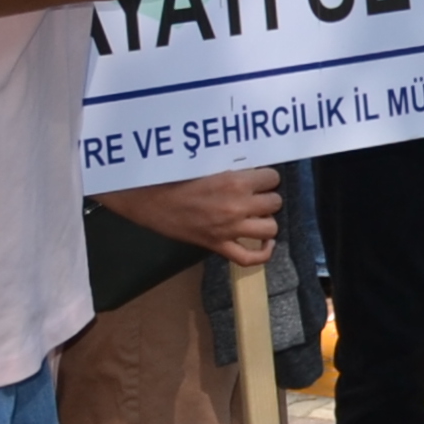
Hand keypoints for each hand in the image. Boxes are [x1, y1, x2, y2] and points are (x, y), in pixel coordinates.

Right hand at [96, 167, 280, 264]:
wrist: (149, 198)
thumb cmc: (176, 176)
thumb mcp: (209, 164)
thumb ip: (233, 169)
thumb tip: (252, 170)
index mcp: (235, 182)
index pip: (272, 178)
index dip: (266, 178)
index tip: (258, 178)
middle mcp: (238, 206)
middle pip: (274, 202)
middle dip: (266, 196)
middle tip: (254, 194)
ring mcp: (229, 229)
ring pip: (270, 228)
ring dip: (266, 220)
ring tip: (256, 214)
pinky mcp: (218, 246)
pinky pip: (249, 258)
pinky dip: (263, 252)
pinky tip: (266, 242)